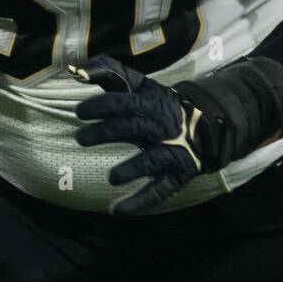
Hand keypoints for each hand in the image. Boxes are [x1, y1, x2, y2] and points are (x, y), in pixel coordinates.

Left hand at [71, 55, 212, 215]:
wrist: (205, 125)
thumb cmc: (159, 105)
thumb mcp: (141, 85)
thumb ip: (111, 74)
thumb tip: (77, 69)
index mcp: (152, 103)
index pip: (125, 103)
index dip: (102, 106)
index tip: (80, 112)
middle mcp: (162, 127)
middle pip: (133, 128)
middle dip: (106, 132)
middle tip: (80, 138)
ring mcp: (172, 151)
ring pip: (152, 160)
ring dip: (132, 169)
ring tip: (111, 178)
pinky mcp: (177, 174)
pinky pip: (159, 190)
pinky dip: (140, 202)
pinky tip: (118, 211)